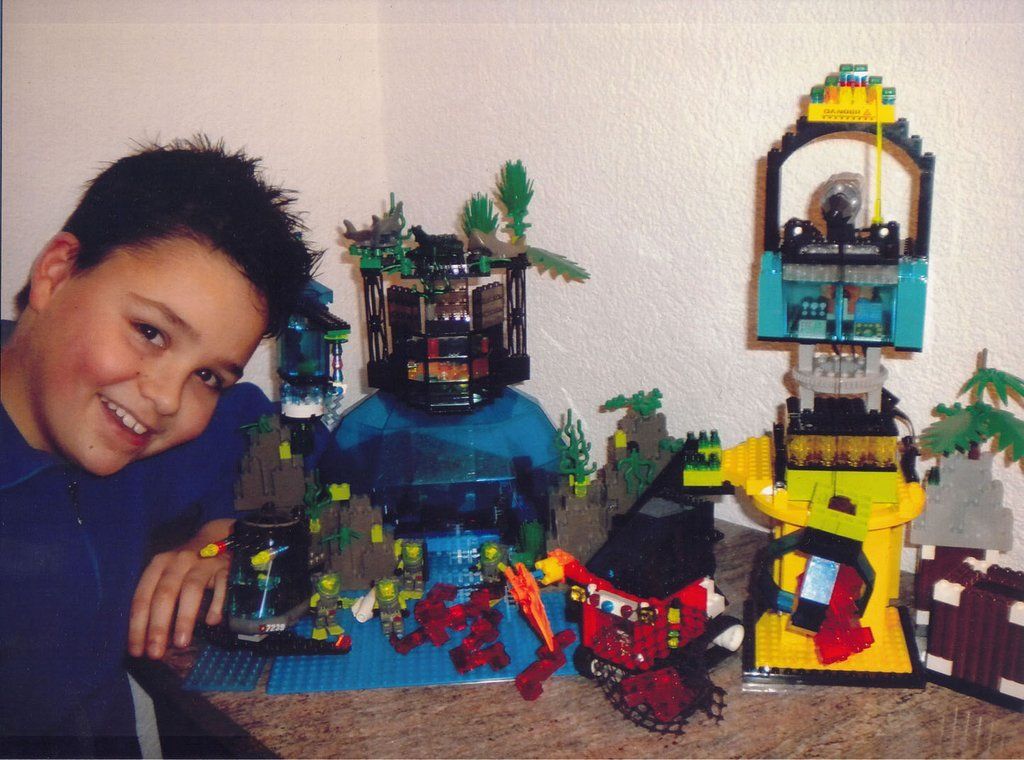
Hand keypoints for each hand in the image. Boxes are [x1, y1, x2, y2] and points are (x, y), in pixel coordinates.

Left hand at [128, 518, 234, 658]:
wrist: (218, 537)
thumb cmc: (187, 566)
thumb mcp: (167, 576)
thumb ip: (158, 601)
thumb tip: (148, 641)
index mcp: (158, 565)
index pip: (143, 597)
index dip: (138, 625)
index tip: (138, 651)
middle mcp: (178, 561)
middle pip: (165, 594)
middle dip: (158, 626)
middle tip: (156, 653)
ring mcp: (203, 561)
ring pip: (191, 589)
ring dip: (184, 617)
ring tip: (181, 643)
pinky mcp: (225, 565)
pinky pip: (221, 584)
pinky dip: (216, 603)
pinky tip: (212, 622)